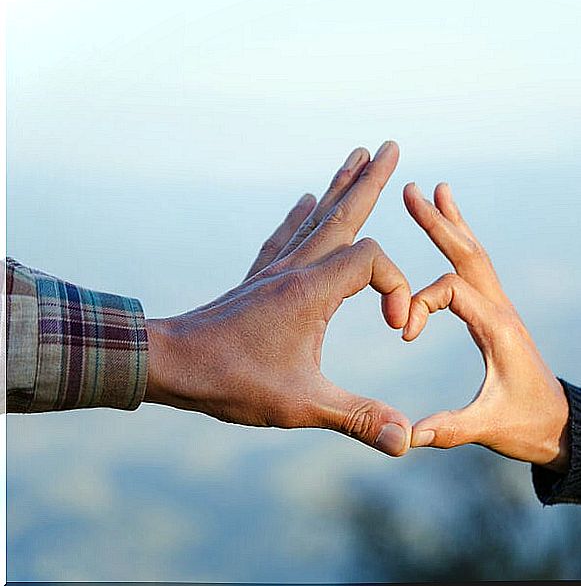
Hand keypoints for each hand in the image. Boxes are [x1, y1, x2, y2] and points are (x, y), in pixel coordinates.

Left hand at [144, 142, 413, 456]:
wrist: (169, 364)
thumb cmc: (232, 381)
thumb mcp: (302, 405)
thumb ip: (358, 418)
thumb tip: (406, 441)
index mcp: (313, 290)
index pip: (373, 262)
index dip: (397, 288)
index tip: (396, 329)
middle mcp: (297, 269)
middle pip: (342, 213)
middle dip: (370, 180)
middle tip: (390, 145)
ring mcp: (276, 271)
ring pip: (316, 218)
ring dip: (339, 186)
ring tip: (355, 156)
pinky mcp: (259, 280)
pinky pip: (286, 237)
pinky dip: (301, 216)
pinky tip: (304, 200)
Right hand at [402, 182, 569, 471]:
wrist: (563, 425)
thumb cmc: (529, 425)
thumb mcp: (488, 428)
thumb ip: (448, 429)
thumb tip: (407, 437)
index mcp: (498, 328)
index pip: (452, 290)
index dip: (420, 304)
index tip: (404, 336)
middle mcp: (501, 310)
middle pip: (468, 254)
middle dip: (438, 222)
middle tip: (411, 189)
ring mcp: (502, 309)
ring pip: (476, 255)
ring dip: (454, 224)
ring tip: (438, 190)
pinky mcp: (498, 315)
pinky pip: (479, 270)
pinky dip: (462, 244)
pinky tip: (454, 231)